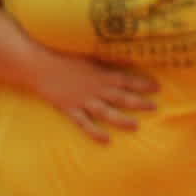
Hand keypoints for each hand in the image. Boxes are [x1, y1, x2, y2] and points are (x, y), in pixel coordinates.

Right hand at [32, 56, 157, 142]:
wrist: (37, 65)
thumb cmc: (63, 56)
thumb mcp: (88, 55)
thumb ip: (105, 61)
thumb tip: (125, 58)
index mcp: (100, 74)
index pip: (126, 79)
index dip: (142, 83)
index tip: (158, 88)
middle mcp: (94, 88)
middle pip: (120, 97)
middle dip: (138, 102)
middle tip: (154, 108)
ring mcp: (82, 100)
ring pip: (105, 112)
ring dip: (121, 119)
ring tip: (136, 126)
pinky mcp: (69, 108)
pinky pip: (83, 123)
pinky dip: (94, 132)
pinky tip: (106, 140)